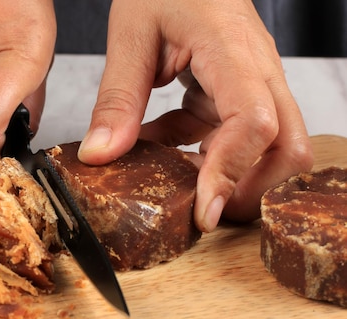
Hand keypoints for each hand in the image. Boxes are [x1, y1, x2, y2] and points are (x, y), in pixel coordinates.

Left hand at [77, 0, 312, 231]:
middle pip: (288, 147)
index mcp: (232, 52)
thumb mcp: (130, 35)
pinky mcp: (233, 92)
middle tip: (205, 213)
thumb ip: (117, 98)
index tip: (204, 211)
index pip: (255, 122)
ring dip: (225, 175)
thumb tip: (101, 155)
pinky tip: (161, 149)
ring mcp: (250, 84)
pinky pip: (228, 135)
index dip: (232, 172)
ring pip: (267, 148)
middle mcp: (256, 72)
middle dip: (253, 190)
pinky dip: (197, 153)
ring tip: (176, 186)